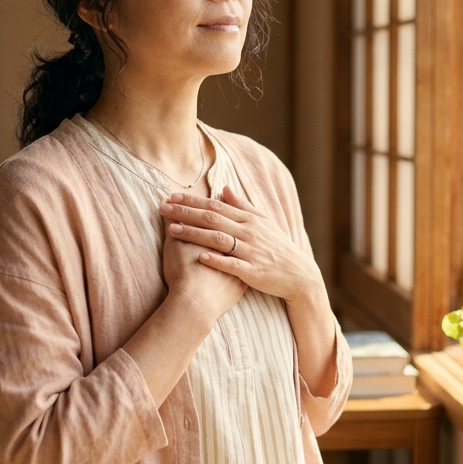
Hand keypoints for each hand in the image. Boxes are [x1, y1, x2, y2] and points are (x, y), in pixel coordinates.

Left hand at [160, 185, 324, 304]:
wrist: (299, 275)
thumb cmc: (278, 248)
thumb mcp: (264, 222)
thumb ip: (243, 205)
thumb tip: (224, 188)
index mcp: (249, 219)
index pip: (216, 205)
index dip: (193, 200)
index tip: (172, 196)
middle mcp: (248, 232)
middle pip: (212, 218)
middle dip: (186, 212)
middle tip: (163, 208)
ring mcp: (251, 252)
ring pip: (218, 239)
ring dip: (194, 233)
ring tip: (172, 229)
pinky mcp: (253, 272)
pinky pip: (232, 264)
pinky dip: (216, 260)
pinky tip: (199, 257)